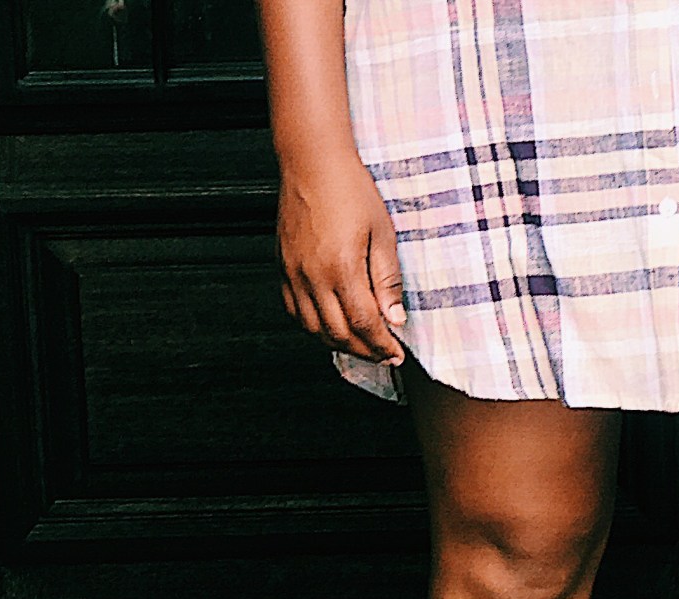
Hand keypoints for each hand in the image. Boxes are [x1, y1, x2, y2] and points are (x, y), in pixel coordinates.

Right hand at [274, 155, 406, 365]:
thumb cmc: (349, 189)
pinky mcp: (283, 267)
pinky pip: (294, 311)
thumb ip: (387, 279)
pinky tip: (330, 326)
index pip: (363, 324)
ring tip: (361, 346)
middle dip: (364, 351)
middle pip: (338, 333)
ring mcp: (293, 273)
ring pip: (313, 328)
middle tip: (383, 355)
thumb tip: (394, 317)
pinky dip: (313, 327)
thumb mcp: (383, 233)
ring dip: (339, 344)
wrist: (313, 162)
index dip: (381, 345)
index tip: (396, 354)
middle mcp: (312, 276)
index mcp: (341, 268)